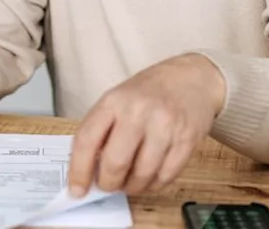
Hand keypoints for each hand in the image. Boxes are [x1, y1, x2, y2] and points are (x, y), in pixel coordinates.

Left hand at [67, 53, 224, 196]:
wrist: (191, 78)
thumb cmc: (149, 93)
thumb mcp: (117, 100)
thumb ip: (101, 131)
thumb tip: (88, 172)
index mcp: (114, 100)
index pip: (87, 140)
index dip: (79, 171)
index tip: (76, 190)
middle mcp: (138, 111)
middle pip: (115, 163)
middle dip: (108, 183)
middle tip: (108, 185)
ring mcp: (165, 126)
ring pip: (142, 175)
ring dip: (132, 187)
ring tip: (129, 181)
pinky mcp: (187, 140)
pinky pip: (165, 177)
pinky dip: (153, 184)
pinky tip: (149, 177)